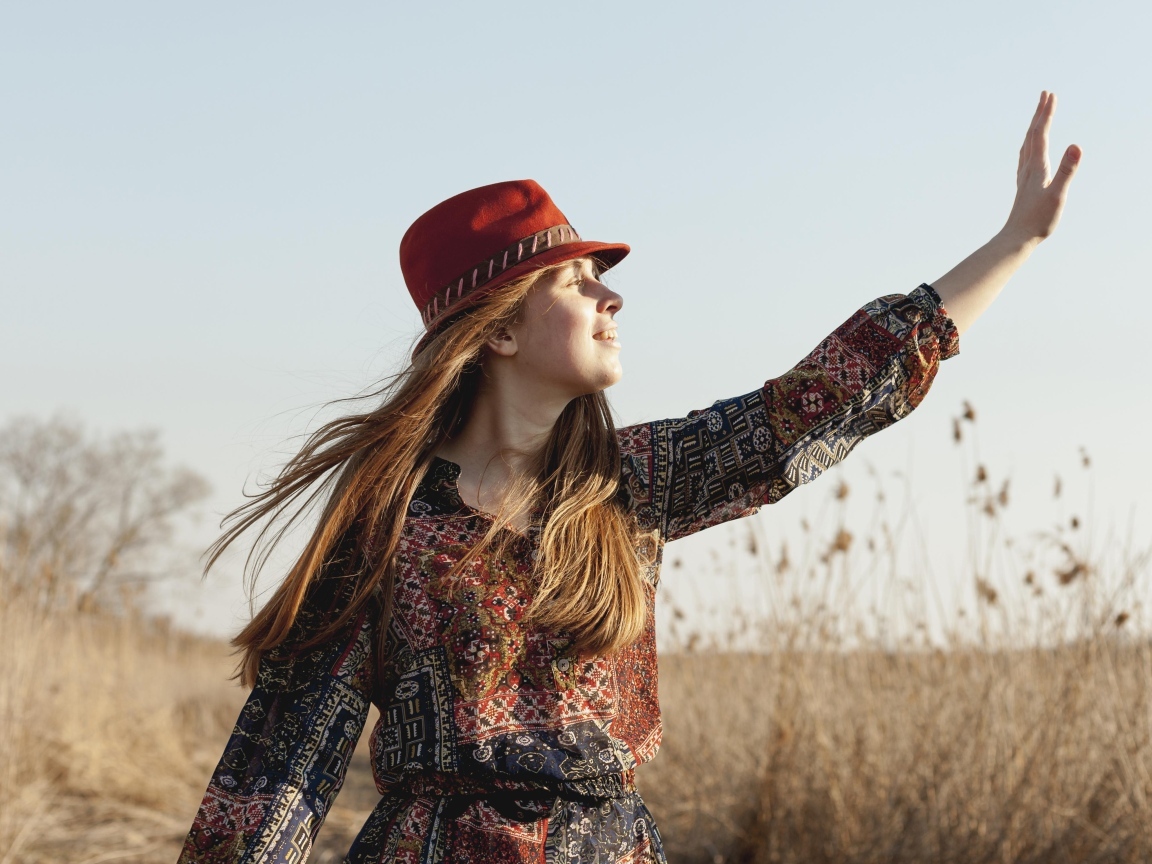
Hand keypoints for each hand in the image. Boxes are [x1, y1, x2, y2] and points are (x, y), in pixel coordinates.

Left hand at [1000, 91, 1081, 246]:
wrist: (1016, 239)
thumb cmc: (1038, 220)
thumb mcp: (1058, 195)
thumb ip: (1067, 170)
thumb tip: (1076, 146)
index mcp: (1037, 167)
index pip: (1041, 133)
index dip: (1046, 113)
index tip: (1051, 95)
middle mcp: (1027, 168)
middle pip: (1032, 134)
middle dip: (1039, 113)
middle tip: (1045, 94)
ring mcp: (1024, 176)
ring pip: (1027, 145)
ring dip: (1033, 127)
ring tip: (1038, 115)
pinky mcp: (1023, 185)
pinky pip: (1025, 157)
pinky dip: (1029, 145)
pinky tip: (1029, 149)